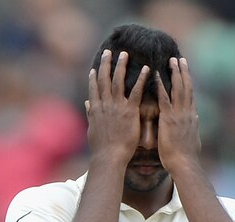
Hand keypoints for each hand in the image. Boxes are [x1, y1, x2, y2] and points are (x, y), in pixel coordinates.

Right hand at [86, 49, 149, 166]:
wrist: (109, 157)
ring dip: (121, 66)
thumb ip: (91, 114)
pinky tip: (147, 69)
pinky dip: (141, 79)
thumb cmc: (102, 148)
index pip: (93, 89)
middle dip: (105, 64)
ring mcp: (116, 107)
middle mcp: (104, 105)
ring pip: (117, 81)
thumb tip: (87, 103)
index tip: (95, 67)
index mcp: (96, 109)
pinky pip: (136, 92)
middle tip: (108, 51)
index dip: (94, 76)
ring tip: (124, 54)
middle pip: (103, 79)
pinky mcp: (129, 111)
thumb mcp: (92, 129)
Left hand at [155, 57, 200, 171]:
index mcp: (192, 118)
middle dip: (183, 73)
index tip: (186, 72)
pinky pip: (165, 98)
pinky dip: (162, 85)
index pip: (190, 96)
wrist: (184, 164)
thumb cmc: (186, 158)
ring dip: (175, 73)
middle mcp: (188, 113)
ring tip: (172, 60)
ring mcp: (179, 115)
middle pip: (187, 88)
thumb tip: (196, 121)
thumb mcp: (192, 140)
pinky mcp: (169, 119)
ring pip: (178, 89)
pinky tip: (157, 75)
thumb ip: (192, 128)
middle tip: (180, 59)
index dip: (188, 83)